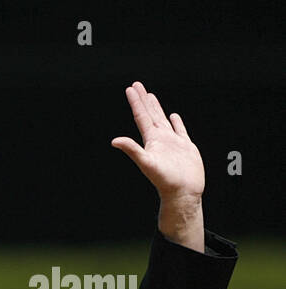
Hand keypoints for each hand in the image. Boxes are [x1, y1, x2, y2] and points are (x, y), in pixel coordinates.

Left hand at [111, 82, 204, 250]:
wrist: (183, 192)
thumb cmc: (165, 180)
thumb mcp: (147, 163)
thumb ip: (132, 150)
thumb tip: (114, 141)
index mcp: (151, 140)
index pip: (141, 117)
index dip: (136, 102)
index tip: (130, 88)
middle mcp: (160, 139)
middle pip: (149, 114)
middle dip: (143, 100)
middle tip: (137, 85)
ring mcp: (172, 142)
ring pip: (162, 120)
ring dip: (156, 108)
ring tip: (150, 96)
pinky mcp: (185, 146)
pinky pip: (180, 130)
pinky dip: (176, 122)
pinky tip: (173, 116)